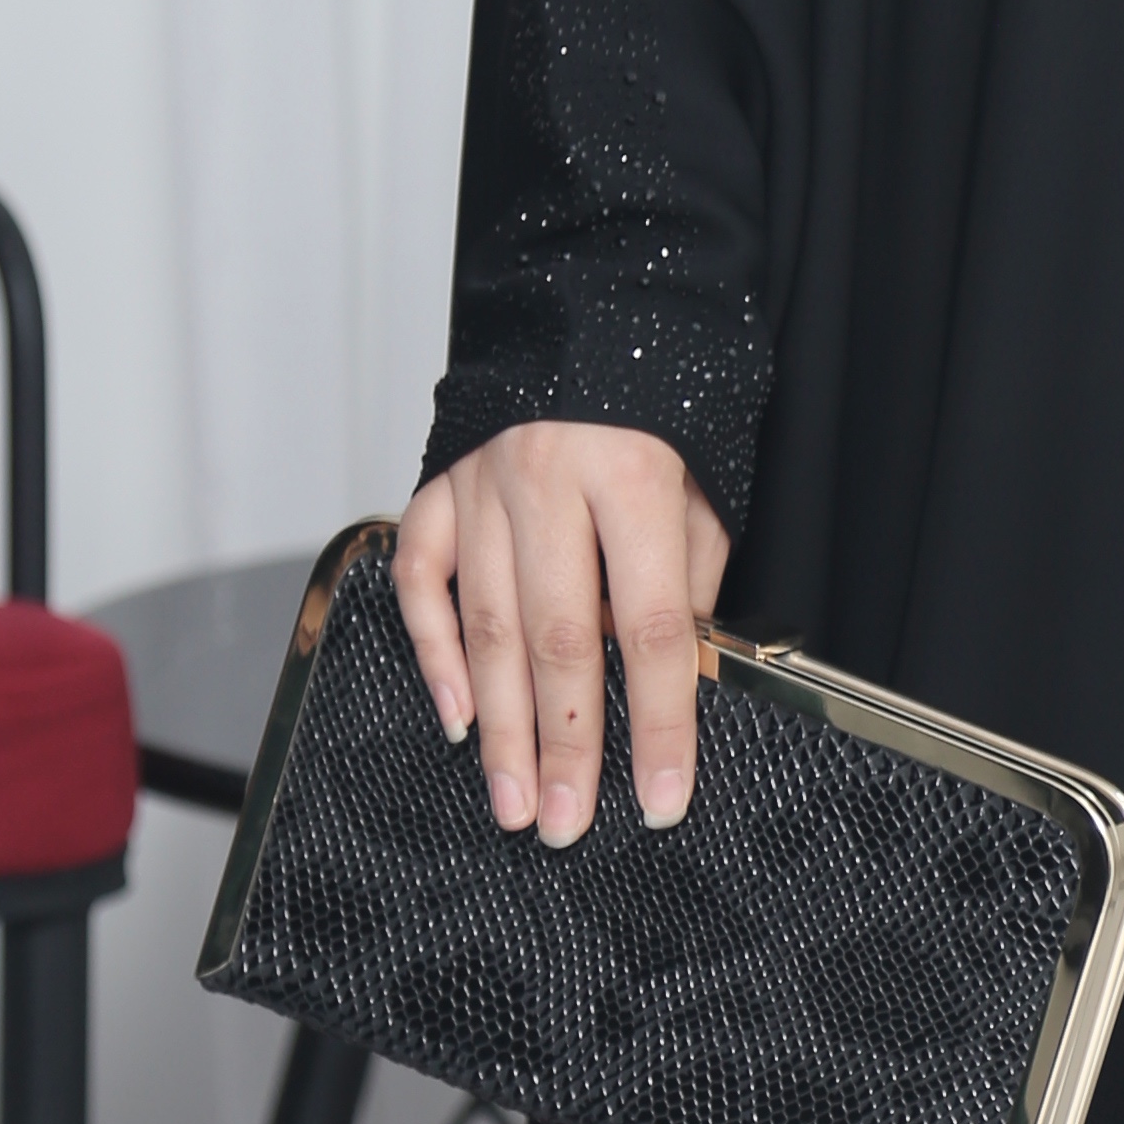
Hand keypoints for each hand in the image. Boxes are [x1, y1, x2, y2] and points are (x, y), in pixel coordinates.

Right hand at [392, 422, 730, 842]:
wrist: (591, 298)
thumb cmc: (661, 399)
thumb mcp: (702, 480)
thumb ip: (687, 572)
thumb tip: (678, 673)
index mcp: (633, 475)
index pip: (654, 626)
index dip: (663, 720)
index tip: (665, 796)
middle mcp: (549, 479)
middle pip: (559, 638)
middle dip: (567, 745)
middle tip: (567, 826)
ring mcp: (480, 482)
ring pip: (486, 625)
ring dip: (501, 727)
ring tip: (515, 802)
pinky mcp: (434, 484)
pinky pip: (421, 580)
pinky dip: (434, 652)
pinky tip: (456, 717)